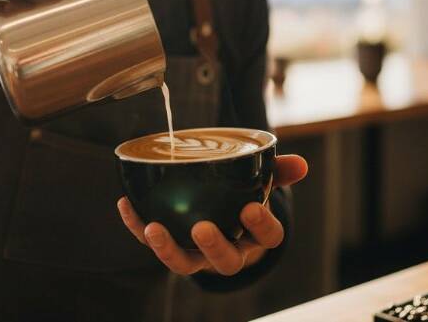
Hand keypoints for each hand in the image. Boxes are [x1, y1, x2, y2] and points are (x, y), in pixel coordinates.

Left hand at [117, 154, 307, 275]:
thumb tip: (301, 164)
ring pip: (184, 263)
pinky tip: (126, 205)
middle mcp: (228, 252)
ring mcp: (197, 256)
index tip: (252, 208)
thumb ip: (277, 172)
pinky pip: (152, 242)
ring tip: (154, 228)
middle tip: (202, 228)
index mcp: (255, 236)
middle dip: (213, 246)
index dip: (260, 226)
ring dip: (167, 249)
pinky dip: (136, 226)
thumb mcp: (261, 184)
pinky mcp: (170, 248)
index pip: (267, 238)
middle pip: (224, 260)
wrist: (222, 218)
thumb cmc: (243, 198)